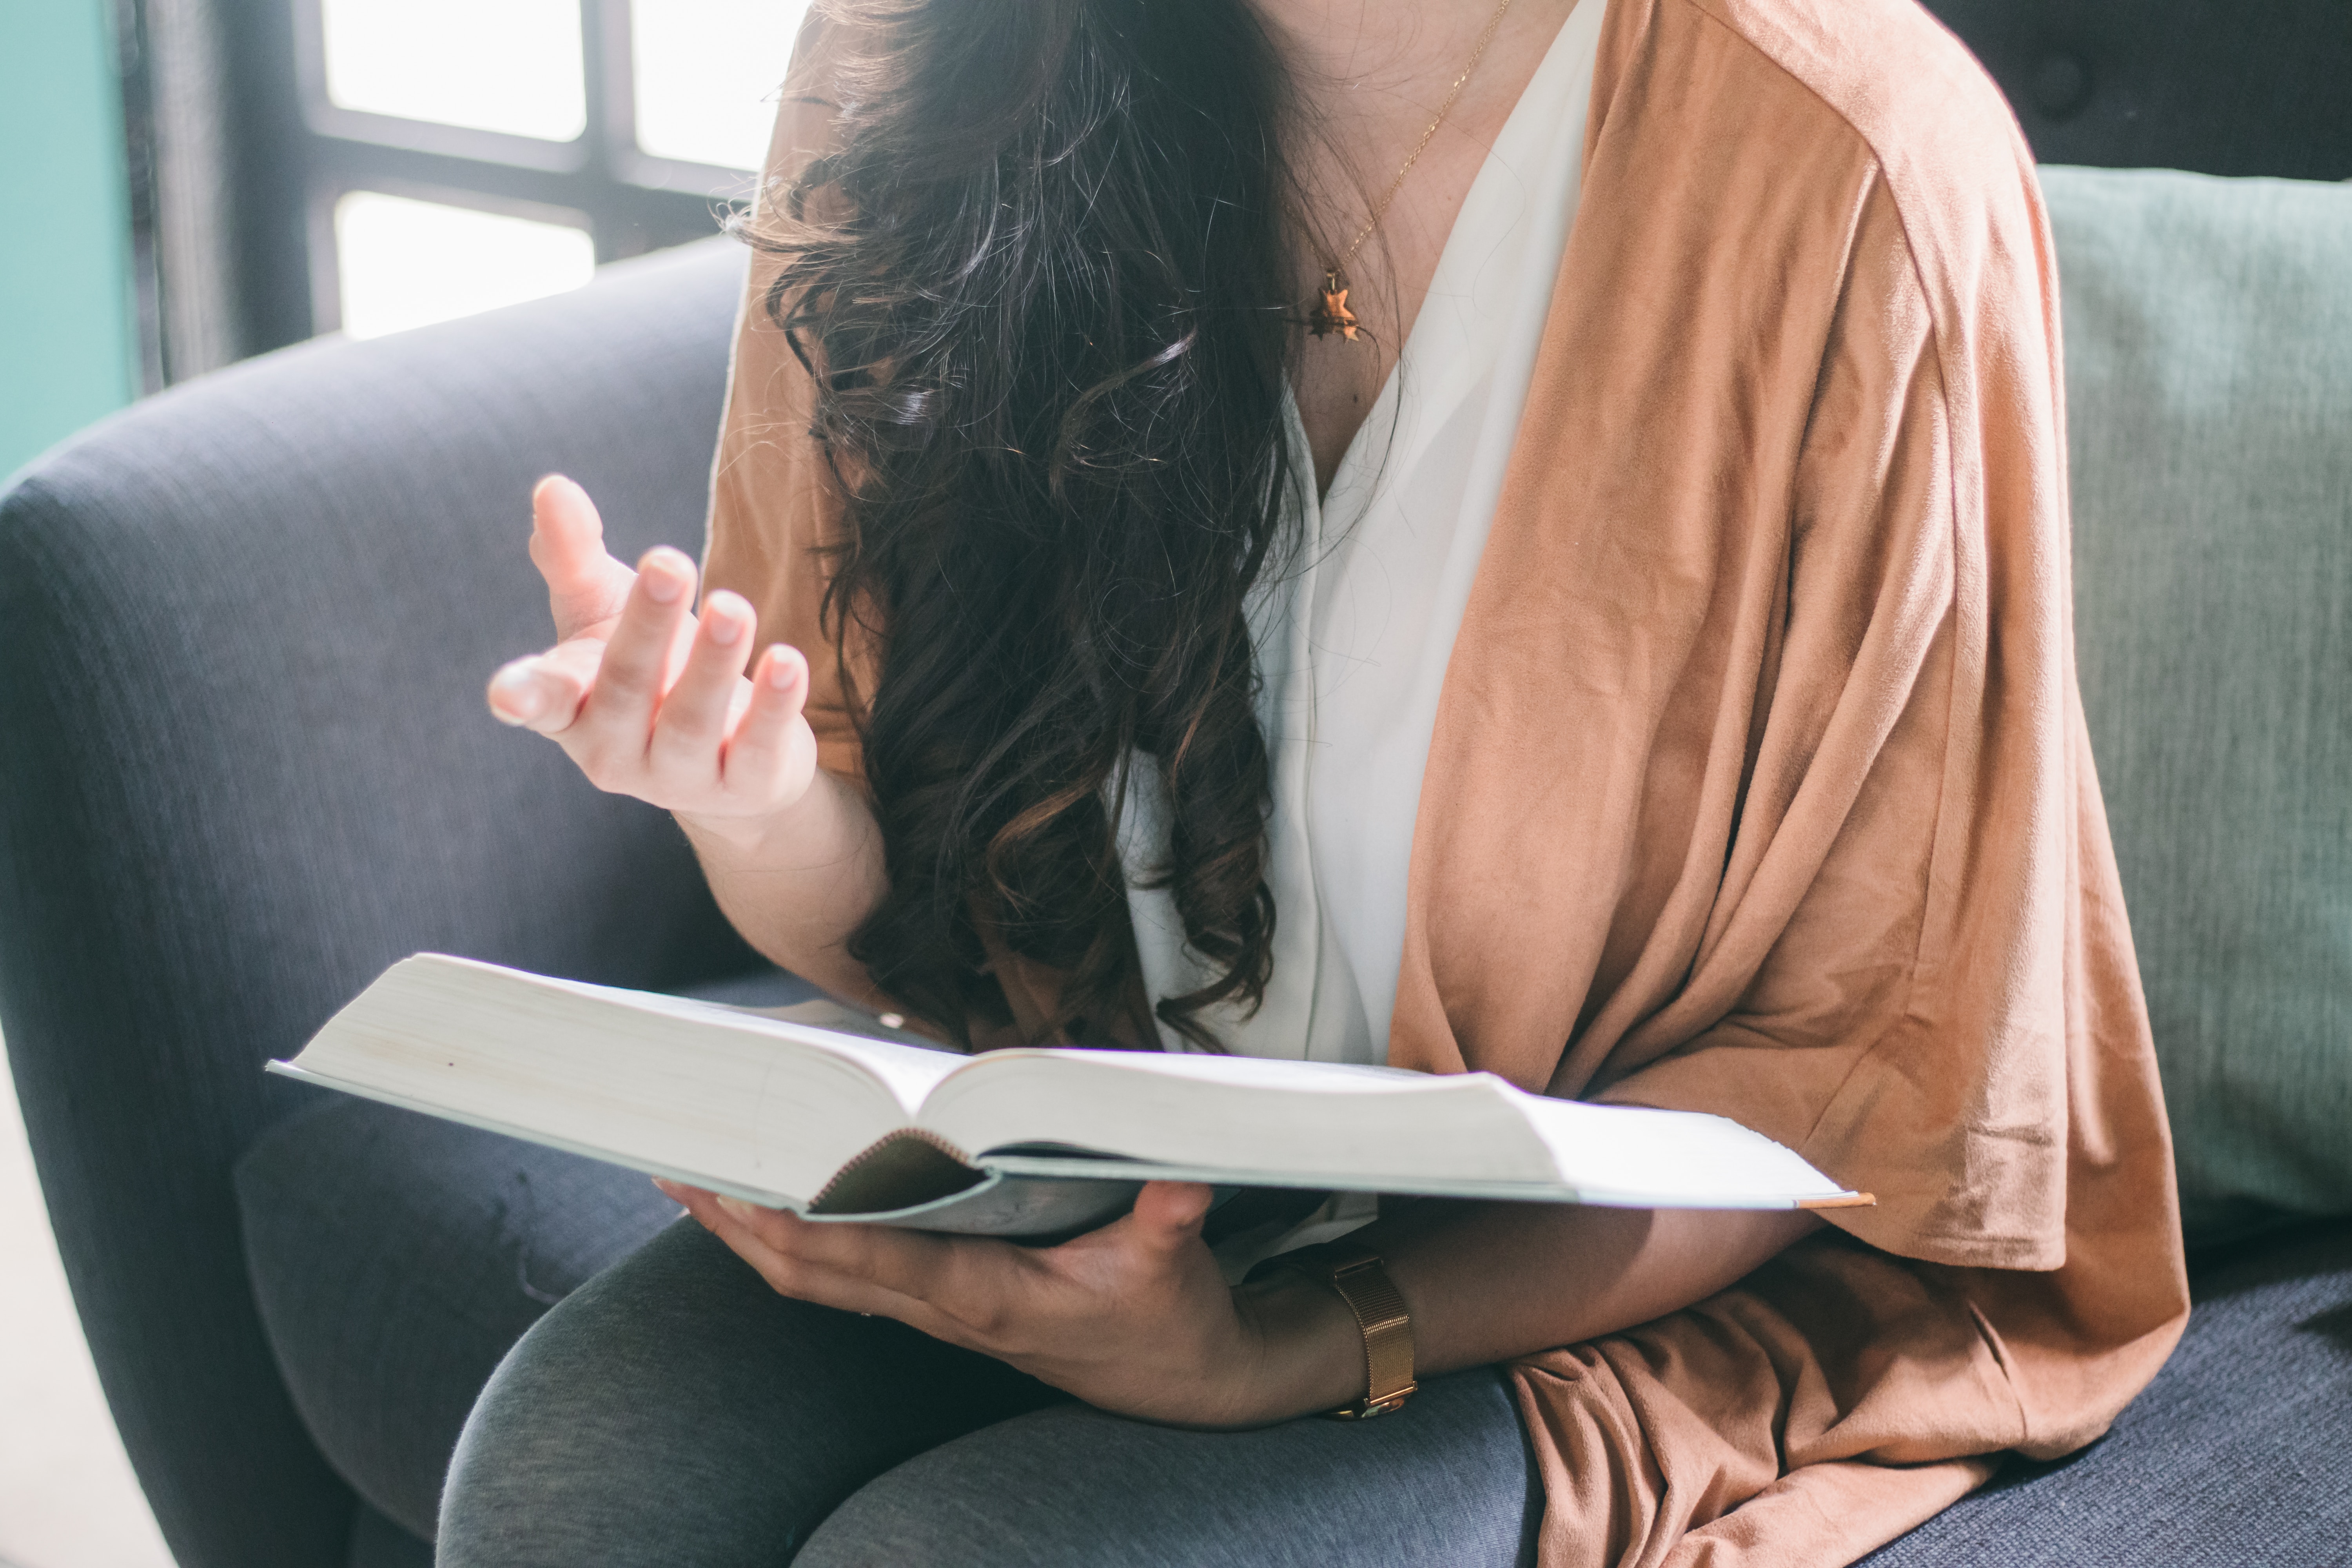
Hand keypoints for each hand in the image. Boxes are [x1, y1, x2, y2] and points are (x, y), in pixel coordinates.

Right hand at [485, 475, 818, 829]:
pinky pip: (756, 748)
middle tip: (669, 563)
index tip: (508, 692)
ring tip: (733, 605)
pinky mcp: (744, 786)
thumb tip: (553, 487)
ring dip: (713, 662)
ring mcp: (678, 777)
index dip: (525, 694)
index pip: (543, 700)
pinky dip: (773, 706)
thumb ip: (572, 555)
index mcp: (571, 707)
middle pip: (627, 687)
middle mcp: (615, 750)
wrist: (727, 749)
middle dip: (647, 626)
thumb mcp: (604, 609)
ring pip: (692, 721)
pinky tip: (787, 660)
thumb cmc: (649, 667)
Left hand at [654, 1179, 1366, 1428]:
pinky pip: (844, 1275)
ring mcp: (935, 1312)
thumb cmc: (1168, 1320)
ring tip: (689, 1181)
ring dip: (749, 1236)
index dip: (806, 1228)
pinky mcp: (941, 1304)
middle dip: (741, 1225)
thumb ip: (1170, 1220)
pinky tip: (764, 1208)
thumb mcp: (1174, 1266)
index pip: (877, 1259)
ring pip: (818, 1279)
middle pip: (816, 1272)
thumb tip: (1180, 1181)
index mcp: (987, 1295)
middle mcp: (945, 1308)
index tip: (746, 1188)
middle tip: (676, 1166)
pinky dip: (791, 1242)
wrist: (1180, 1382)